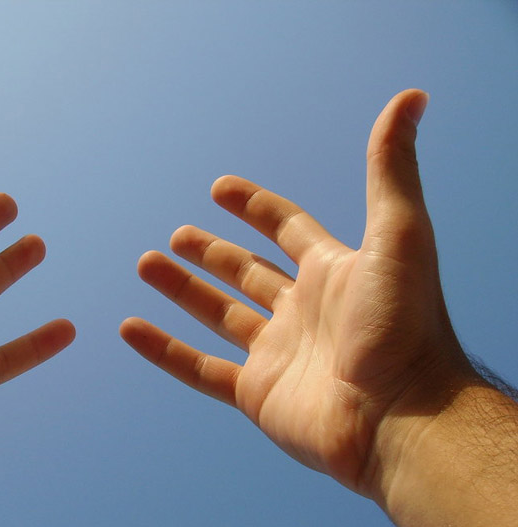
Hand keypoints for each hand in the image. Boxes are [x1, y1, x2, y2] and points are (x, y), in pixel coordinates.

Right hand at [120, 90, 474, 496]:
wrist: (401, 418)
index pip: (287, 230)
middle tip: (176, 236)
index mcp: (332, 274)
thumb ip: (389, 170)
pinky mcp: (256, 394)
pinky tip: (130, 329)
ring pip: (218, 314)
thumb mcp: (398, 235)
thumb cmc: (404, 326)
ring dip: (182, 290)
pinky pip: (199, 369)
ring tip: (146, 264)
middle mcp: (302, 312)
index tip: (219, 188)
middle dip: (210, 252)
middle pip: (246, 273)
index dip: (254, 207)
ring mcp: (277, 354)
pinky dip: (164, 350)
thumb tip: (408, 98)